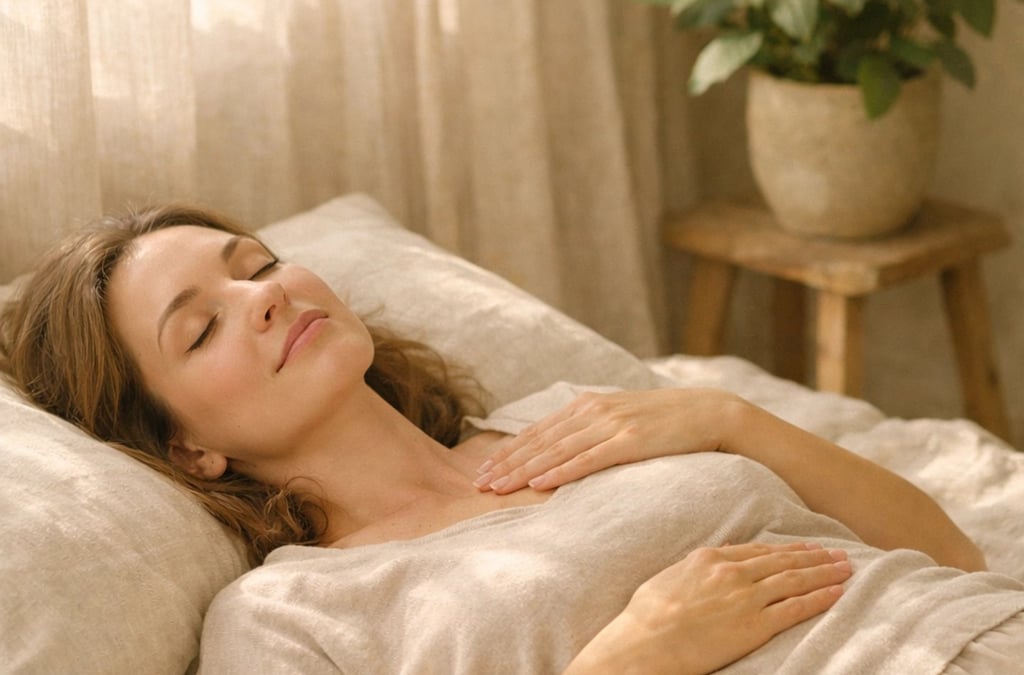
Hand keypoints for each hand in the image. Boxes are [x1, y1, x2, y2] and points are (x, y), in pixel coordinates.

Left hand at [474, 388, 743, 493]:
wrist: (709, 412)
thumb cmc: (663, 421)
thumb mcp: (619, 417)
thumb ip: (590, 428)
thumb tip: (560, 447)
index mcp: (587, 405)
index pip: (538, 431)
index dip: (508, 451)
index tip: (484, 469)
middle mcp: (593, 411)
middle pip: (539, 442)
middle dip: (507, 464)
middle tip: (479, 484)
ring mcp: (611, 424)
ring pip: (556, 451)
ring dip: (523, 471)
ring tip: (499, 488)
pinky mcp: (630, 441)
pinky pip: (588, 459)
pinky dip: (560, 471)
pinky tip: (539, 484)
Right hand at [564, 542, 852, 674]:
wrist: (646, 642)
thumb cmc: (647, 616)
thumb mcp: (668, 578)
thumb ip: (693, 569)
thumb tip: (705, 564)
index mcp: (709, 558)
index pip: (758, 551)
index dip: (786, 550)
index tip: (804, 548)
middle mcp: (732, 571)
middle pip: (782, 561)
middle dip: (813, 557)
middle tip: (837, 554)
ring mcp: (745, 597)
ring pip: (795, 579)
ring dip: (824, 573)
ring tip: (845, 569)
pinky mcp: (755, 624)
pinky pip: (795, 607)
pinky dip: (819, 598)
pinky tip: (836, 593)